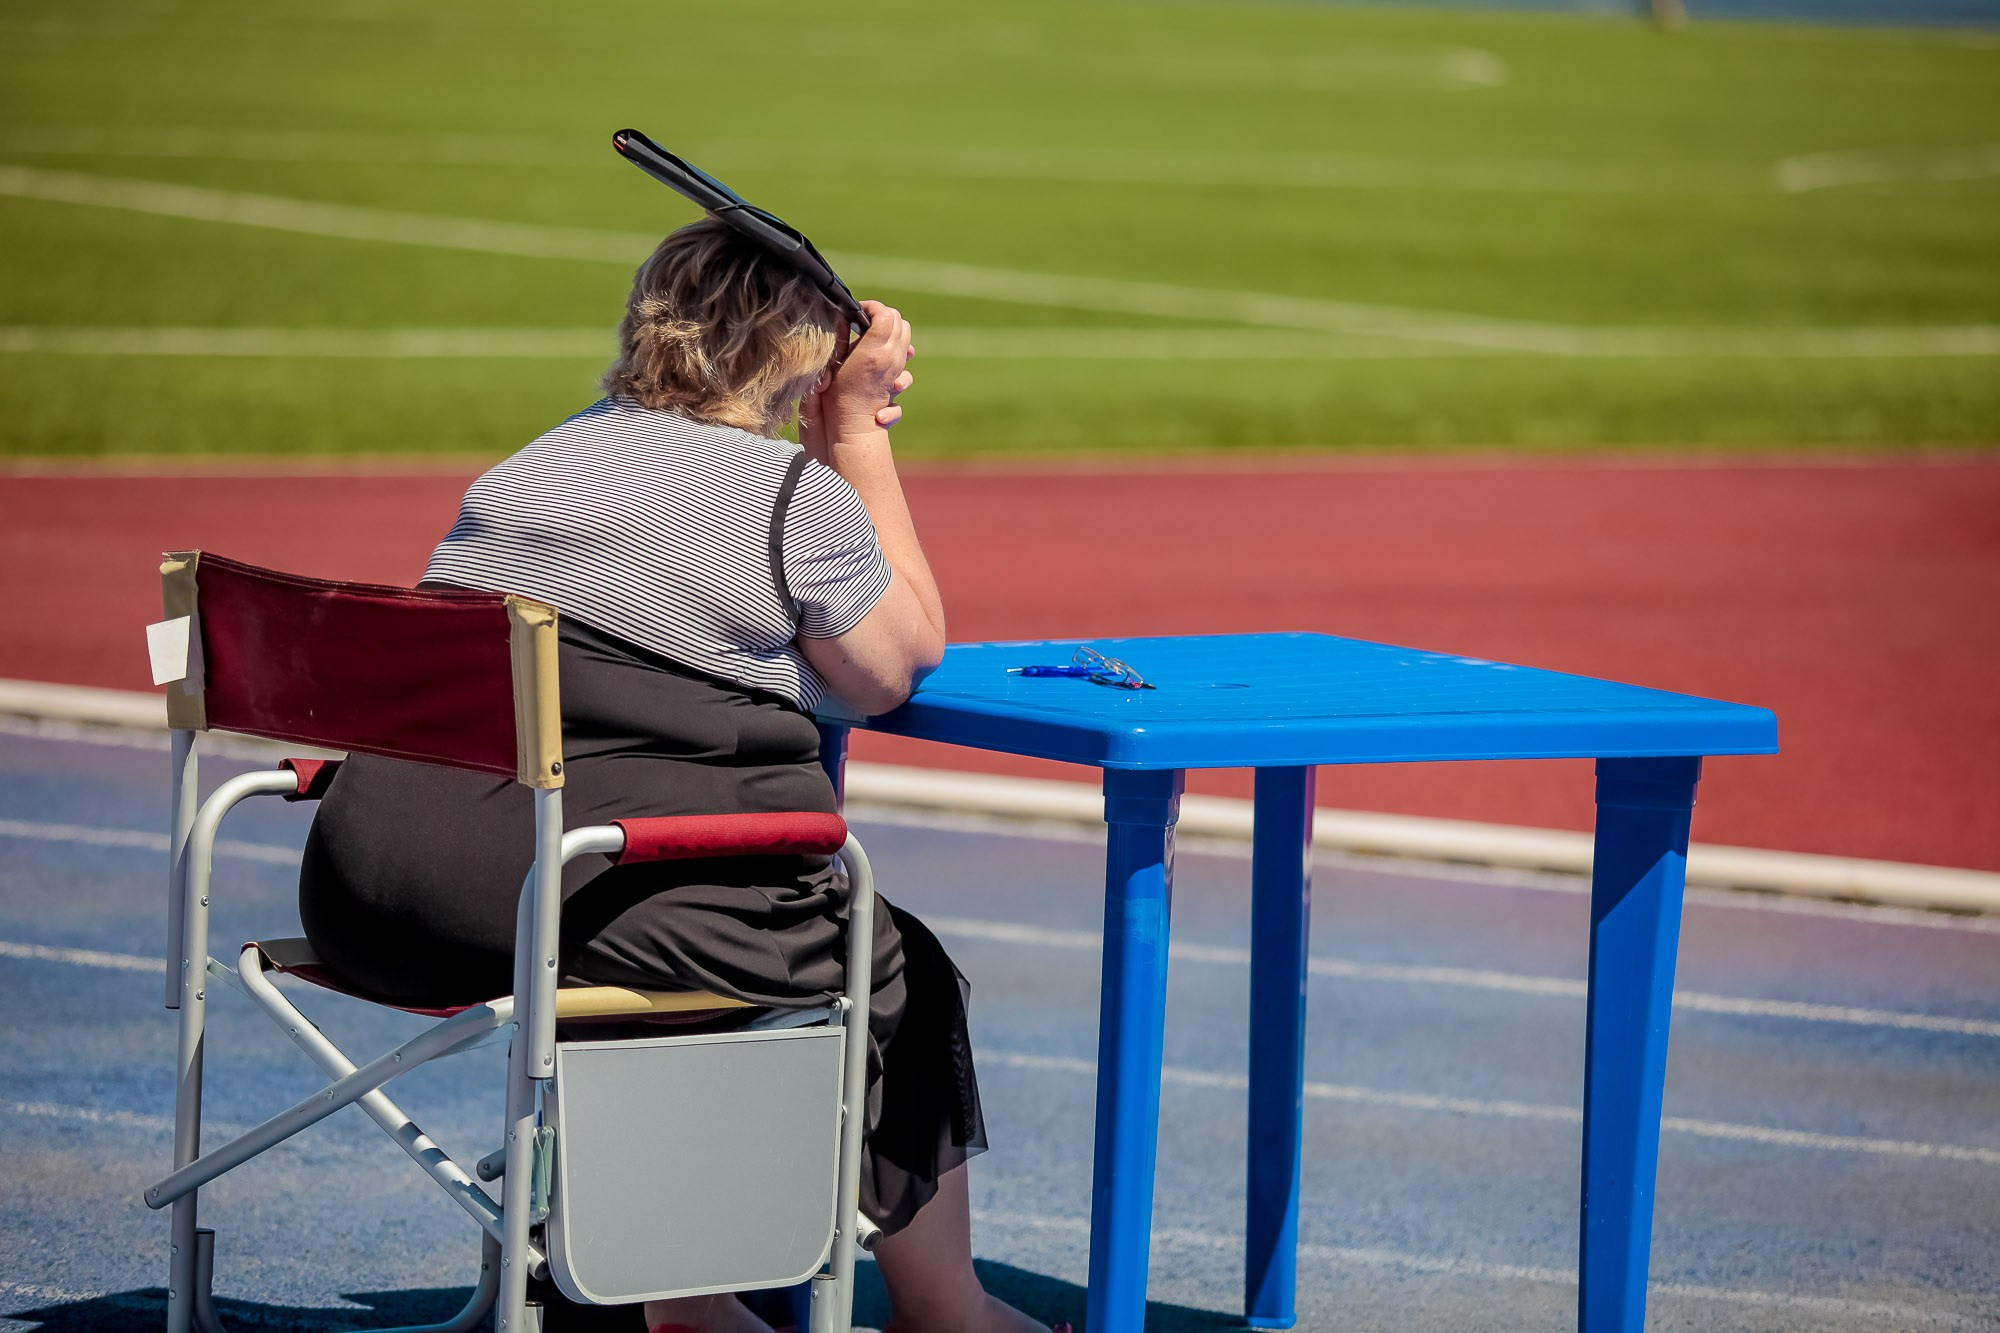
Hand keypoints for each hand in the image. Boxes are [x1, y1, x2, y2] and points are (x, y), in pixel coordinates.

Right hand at [822, 300, 914, 438]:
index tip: (858, 310)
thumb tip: (843, 317)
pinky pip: (905, 360)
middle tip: (864, 321)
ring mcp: (898, 370)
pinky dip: (897, 355)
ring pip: (906, 340)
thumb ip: (840, 338)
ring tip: (872, 338)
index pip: (886, 314)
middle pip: (900, 322)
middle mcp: (892, 359)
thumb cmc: (835, 398)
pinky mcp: (897, 381)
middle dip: (883, 316)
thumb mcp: (832, 364)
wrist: (851, 430)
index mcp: (875, 351)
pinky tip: (883, 357)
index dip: (872, 307)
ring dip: (892, 334)